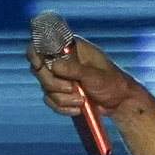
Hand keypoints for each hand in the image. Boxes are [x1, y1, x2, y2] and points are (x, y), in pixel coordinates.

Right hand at [26, 34, 140, 119]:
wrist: (119, 103)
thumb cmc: (112, 82)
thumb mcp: (95, 75)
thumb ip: (74, 69)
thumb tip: (53, 66)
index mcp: (69, 47)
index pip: (41, 44)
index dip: (35, 52)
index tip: (39, 64)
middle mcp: (61, 60)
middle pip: (39, 69)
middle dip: (54, 83)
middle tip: (72, 88)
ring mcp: (60, 77)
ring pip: (45, 87)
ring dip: (62, 98)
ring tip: (82, 100)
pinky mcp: (61, 92)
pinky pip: (50, 100)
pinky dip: (62, 107)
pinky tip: (77, 109)